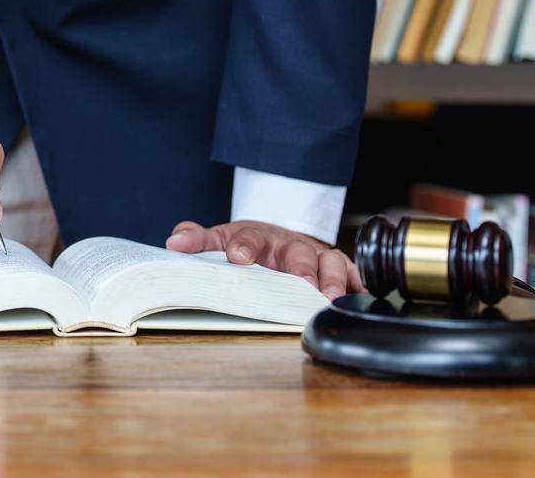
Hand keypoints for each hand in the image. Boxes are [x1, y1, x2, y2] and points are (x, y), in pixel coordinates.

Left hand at [165, 220, 364, 298]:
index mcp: (256, 237)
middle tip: (301, 284)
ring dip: (332, 279)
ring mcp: (315, 255)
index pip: (247, 239)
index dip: (242, 247)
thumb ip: (196, 239)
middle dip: (300, 268)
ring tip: (331, 297)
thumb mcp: (218, 239)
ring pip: (330, 262)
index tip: (237, 258)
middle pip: (297, 253)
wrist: (276, 236)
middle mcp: (289, 245)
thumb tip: (174, 242)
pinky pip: (351, 274)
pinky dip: (357, 284)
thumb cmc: (247, 244)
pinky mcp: (336, 268)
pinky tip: (360, 298)